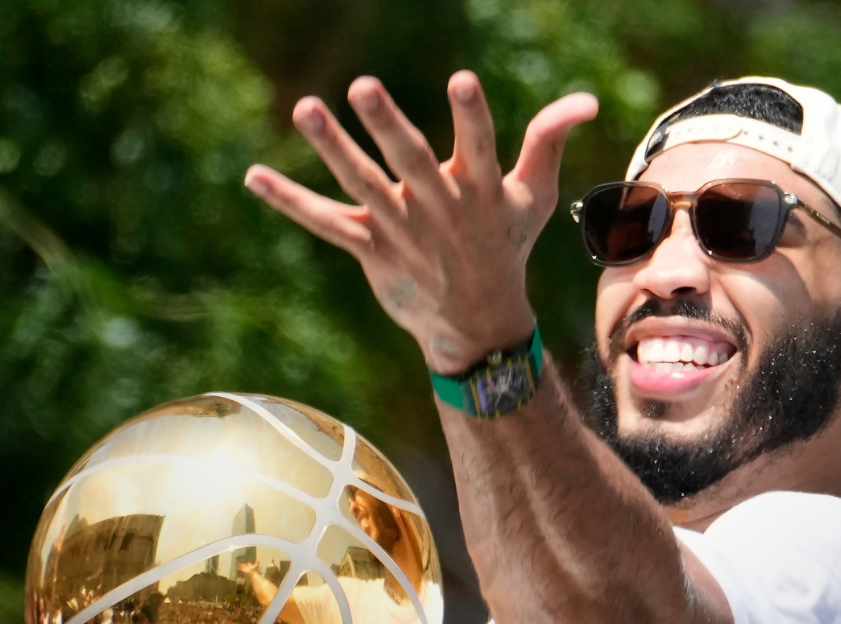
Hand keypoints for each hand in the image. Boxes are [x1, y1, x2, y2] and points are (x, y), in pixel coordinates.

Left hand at [244, 71, 597, 372]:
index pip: (478, 146)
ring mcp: (398, 230)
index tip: (461, 81)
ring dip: (332, 148)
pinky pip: (323, 222)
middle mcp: (436, 209)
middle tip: (363, 85)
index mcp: (479, 192)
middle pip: (408, 162)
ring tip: (305, 108)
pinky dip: (288, 200)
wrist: (474, 324)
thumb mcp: (533, 197)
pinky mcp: (368, 247)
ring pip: (360, 185)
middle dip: (386, 125)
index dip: (471, 116)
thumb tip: (587, 100)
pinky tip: (253, 175)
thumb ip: (549, 140)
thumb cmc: (504, 247)